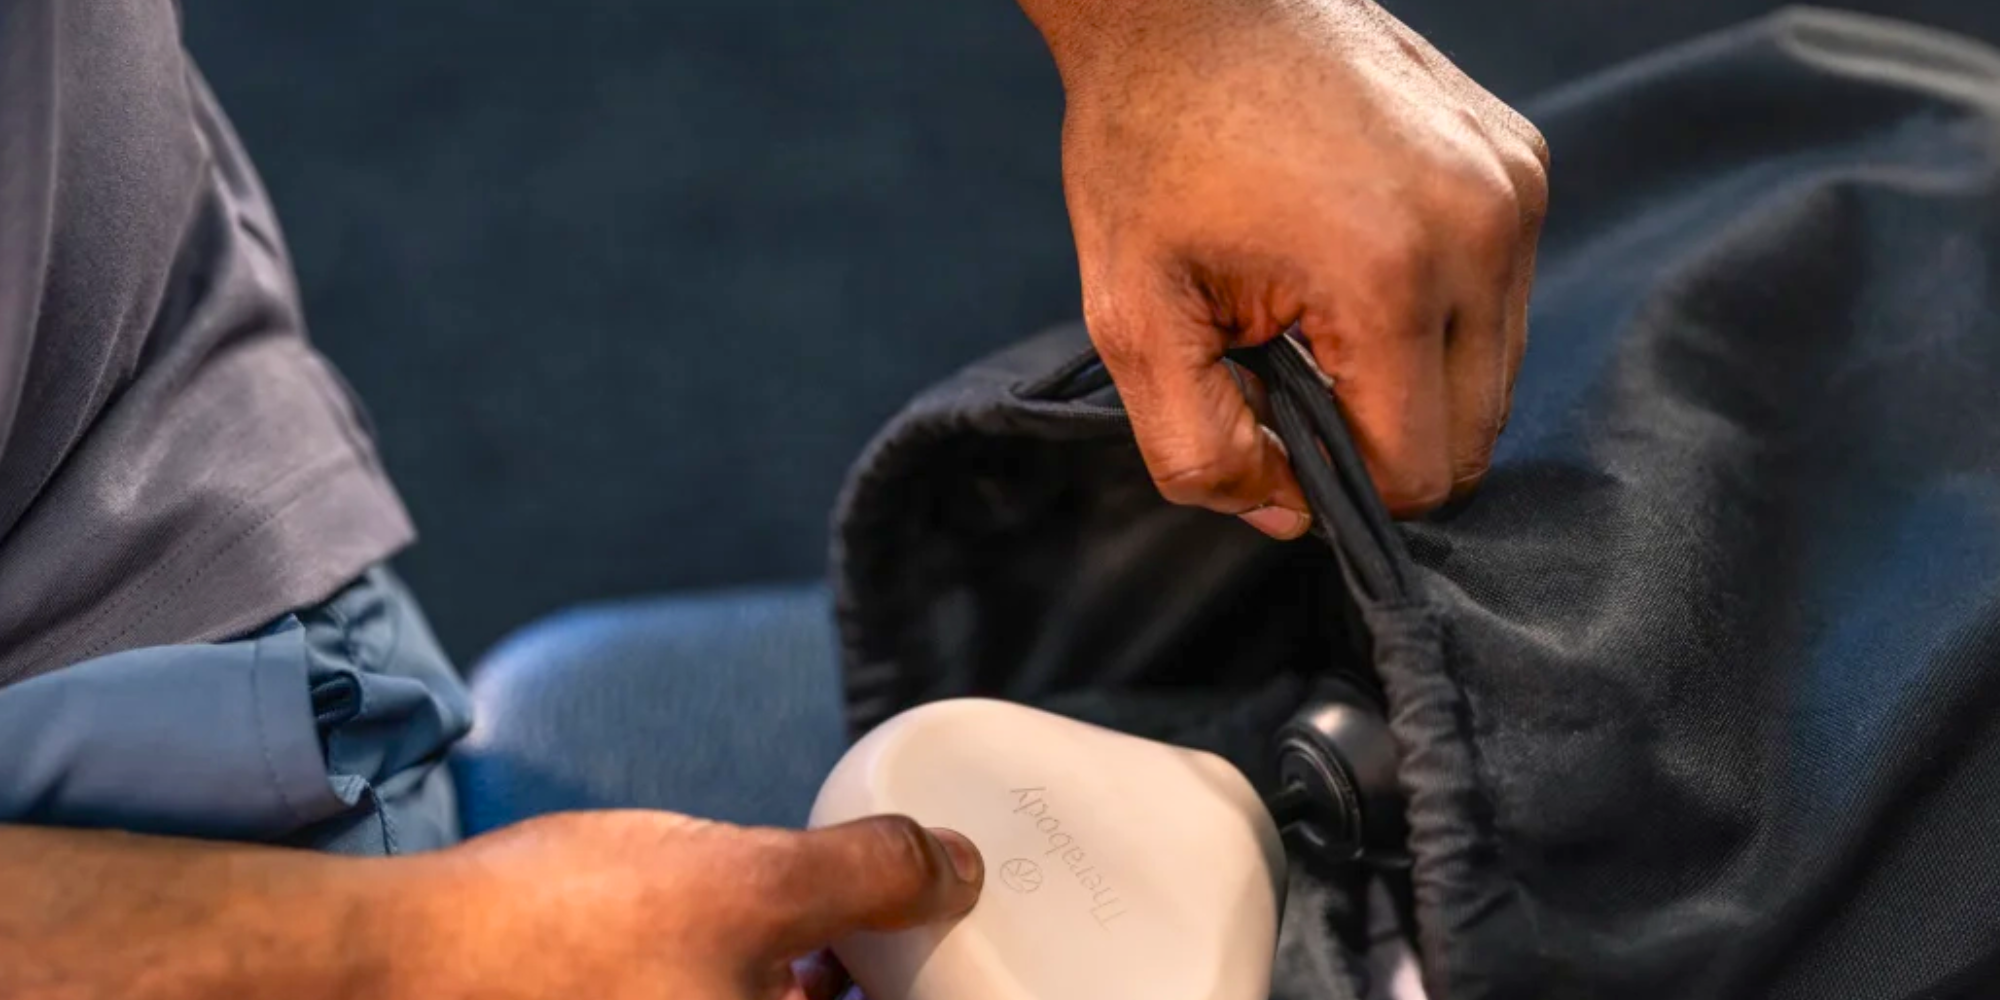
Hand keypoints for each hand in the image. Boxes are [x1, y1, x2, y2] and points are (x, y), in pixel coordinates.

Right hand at [400, 811, 983, 999]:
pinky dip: (757, 992)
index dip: (927, 988)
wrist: (389, 968)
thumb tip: (956, 869)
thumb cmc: (554, 936)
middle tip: (895, 933)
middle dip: (865, 983)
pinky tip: (751, 950)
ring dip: (810, 987)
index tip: (944, 950)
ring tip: (825, 936)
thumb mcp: (744, 880)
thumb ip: (870, 875)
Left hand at [1025, 0, 1548, 530]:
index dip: (1336, 486)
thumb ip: (1199, 447)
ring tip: (1319, 317)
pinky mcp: (1522, 159)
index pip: (1414, 472)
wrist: (1187, 0)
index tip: (1270, 428)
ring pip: (1496, 372)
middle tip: (1288, 375)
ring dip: (1412, 378)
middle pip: (1471, 435)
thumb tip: (1287, 514)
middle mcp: (1482, 229)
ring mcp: (1515, 186)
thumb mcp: (1133, 315)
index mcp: (1391, 276)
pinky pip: (1501, 294)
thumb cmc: (1149, 145)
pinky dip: (1437, 312)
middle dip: (1381, 438)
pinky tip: (1356, 263)